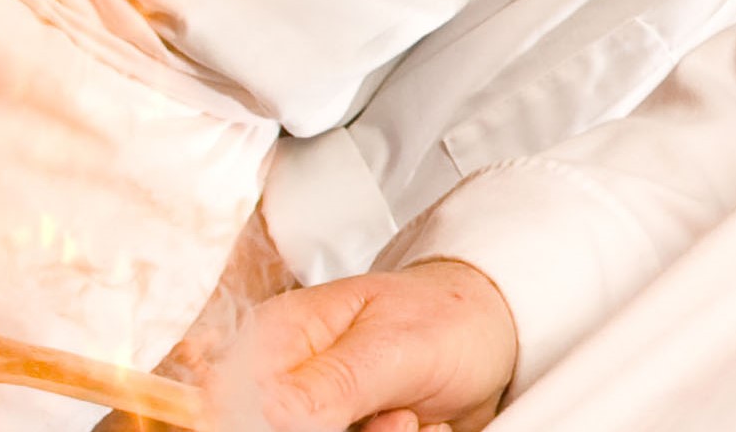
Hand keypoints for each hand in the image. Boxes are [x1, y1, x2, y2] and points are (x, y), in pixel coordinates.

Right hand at [200, 259, 517, 431]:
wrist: (490, 337)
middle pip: (279, 428)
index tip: (332, 423)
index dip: (282, 419)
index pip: (245, 397)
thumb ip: (333, 380)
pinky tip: (421, 425)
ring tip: (410, 416)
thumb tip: (274, 410)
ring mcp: (318, 410)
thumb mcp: (393, 346)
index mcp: (281, 335)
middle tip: (395, 418)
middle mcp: (290, 377)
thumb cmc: (444, 316)